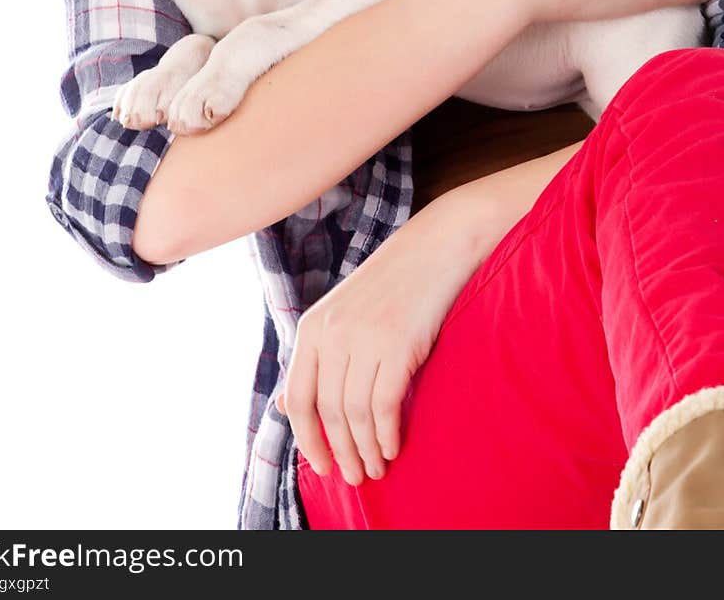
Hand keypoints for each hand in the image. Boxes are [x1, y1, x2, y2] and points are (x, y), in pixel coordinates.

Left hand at [276, 198, 482, 484]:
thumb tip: (285, 405)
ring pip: (355, 413)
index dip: (308, 441)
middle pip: (328, 412)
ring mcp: (363, 337)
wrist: (438, 244)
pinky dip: (387, 434)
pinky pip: (384, 405)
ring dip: (365, 450)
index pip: (298, 399)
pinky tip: (394, 446)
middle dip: (340, 453)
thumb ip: (315, 358)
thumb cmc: (394, 282)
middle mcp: (331, 332)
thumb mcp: (343, 314)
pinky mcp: (397, 343)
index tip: (323, 468)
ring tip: (378, 468)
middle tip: (356, 478)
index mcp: (312, 327)